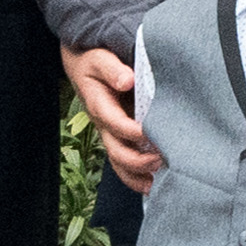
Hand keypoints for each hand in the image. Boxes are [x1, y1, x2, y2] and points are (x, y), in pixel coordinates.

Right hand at [63, 42, 157, 187]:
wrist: (84, 67)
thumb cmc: (95, 62)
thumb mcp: (100, 59)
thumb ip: (113, 69)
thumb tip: (128, 80)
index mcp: (99, 105)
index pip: (114, 123)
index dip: (132, 131)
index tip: (150, 133)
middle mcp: (103, 125)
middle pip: (116, 151)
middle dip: (138, 161)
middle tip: (161, 160)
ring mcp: (110, 135)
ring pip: (119, 164)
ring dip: (137, 176)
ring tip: (158, 184)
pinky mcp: (118, 139)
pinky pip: (124, 164)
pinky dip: (137, 178)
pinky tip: (154, 186)